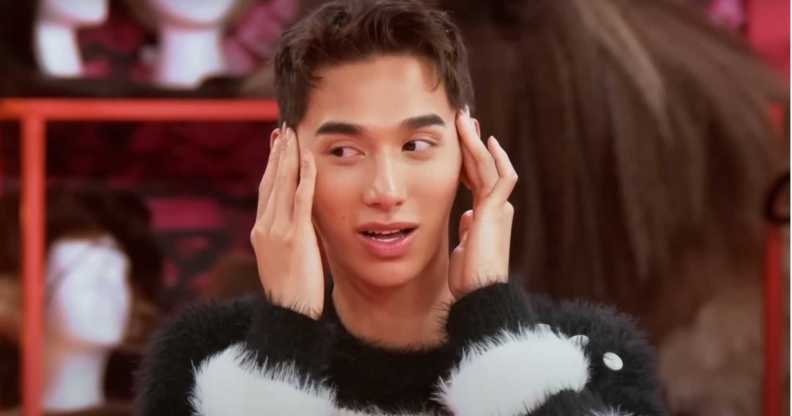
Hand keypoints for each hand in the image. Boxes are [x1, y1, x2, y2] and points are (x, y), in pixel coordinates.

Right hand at [250, 124, 324, 318]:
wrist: (287, 313)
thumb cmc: (292, 291)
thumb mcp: (283, 259)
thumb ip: (288, 236)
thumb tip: (299, 222)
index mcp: (261, 231)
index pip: (265, 190)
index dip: (270, 166)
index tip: (275, 145)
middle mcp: (265, 226)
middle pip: (269, 181)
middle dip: (276, 154)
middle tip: (282, 130)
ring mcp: (277, 231)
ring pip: (281, 185)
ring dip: (288, 157)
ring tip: (292, 136)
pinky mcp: (294, 237)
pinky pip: (300, 200)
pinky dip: (304, 177)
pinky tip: (308, 159)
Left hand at [448, 108, 517, 299]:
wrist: (479, 293)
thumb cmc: (469, 279)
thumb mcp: (463, 248)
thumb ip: (466, 231)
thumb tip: (466, 217)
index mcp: (487, 216)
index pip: (478, 181)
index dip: (469, 161)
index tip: (459, 145)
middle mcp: (497, 208)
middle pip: (484, 167)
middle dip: (473, 143)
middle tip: (464, 119)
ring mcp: (498, 208)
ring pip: (490, 166)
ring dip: (476, 142)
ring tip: (466, 120)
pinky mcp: (496, 210)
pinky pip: (498, 176)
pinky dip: (492, 157)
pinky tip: (484, 140)